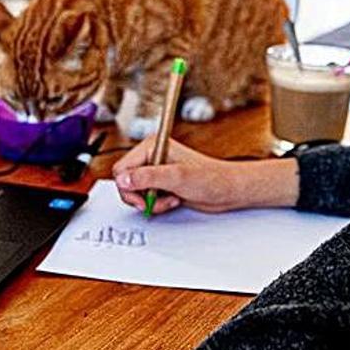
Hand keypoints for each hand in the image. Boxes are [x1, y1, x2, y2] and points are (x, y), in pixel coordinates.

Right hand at [111, 137, 298, 215]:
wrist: (227, 190)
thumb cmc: (211, 179)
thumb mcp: (177, 178)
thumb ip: (148, 177)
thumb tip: (124, 179)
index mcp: (152, 146)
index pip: (122, 168)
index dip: (129, 186)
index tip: (142, 197)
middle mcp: (152, 156)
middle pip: (125, 181)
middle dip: (140, 196)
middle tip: (157, 200)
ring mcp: (156, 170)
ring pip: (134, 191)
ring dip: (150, 201)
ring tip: (169, 199)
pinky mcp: (161, 183)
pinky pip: (146, 197)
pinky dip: (156, 204)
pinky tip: (172, 200)